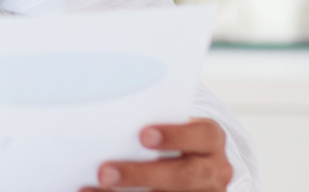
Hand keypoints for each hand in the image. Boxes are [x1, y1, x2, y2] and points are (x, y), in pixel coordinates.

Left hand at [84, 117, 230, 191]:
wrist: (193, 166)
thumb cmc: (171, 139)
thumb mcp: (172, 127)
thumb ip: (150, 127)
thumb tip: (107, 122)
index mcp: (211, 140)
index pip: (203, 136)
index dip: (175, 136)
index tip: (143, 135)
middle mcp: (215, 171)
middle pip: (183, 176)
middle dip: (142, 176)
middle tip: (105, 172)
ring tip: (94, 189)